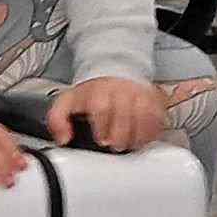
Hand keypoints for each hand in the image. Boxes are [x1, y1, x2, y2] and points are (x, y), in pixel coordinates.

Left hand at [49, 73, 169, 153]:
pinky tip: (144, 137)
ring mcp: (139, 93)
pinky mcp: (153, 98)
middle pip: (124, 112)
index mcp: (98, 91)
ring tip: (130, 143)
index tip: (101, 139)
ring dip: (138, 133)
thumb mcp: (67, 102)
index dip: (102, 126)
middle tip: (116, 145)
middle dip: (120, 134)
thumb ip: (58, 120)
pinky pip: (158, 115)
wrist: (113, 71)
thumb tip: (63, 138)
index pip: (101, 106)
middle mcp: (120, 90)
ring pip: (144, 114)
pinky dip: (153, 129)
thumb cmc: (92, 92)